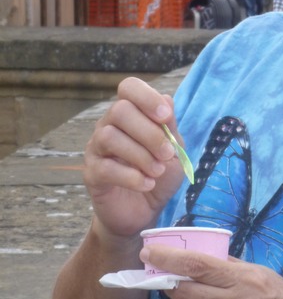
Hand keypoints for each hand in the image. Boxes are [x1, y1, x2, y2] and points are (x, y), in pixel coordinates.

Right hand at [84, 77, 184, 239]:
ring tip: (157, 171)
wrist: (145, 211)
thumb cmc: (159, 173)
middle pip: (120, 110)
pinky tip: (147, 183)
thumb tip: (167, 99)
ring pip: (110, 137)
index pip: (129, 87)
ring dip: (140, 155)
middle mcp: (109, 124)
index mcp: (131, 112)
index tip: (165, 117)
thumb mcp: (174, 149)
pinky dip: (131, 176)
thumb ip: (169, 126)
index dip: (146, 97)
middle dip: (149, 133)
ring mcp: (96, 148)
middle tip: (167, 154)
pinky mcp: (91, 173)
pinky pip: (105, 168)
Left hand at [139, 245, 282, 298]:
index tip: (149, 252)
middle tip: (166, 273)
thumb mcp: (266, 276)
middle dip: (170, 281)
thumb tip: (204, 257)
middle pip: (184, 292)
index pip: (196, 266)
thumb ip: (233, 267)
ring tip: (185, 292)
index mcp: (246, 280)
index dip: (168, 258)